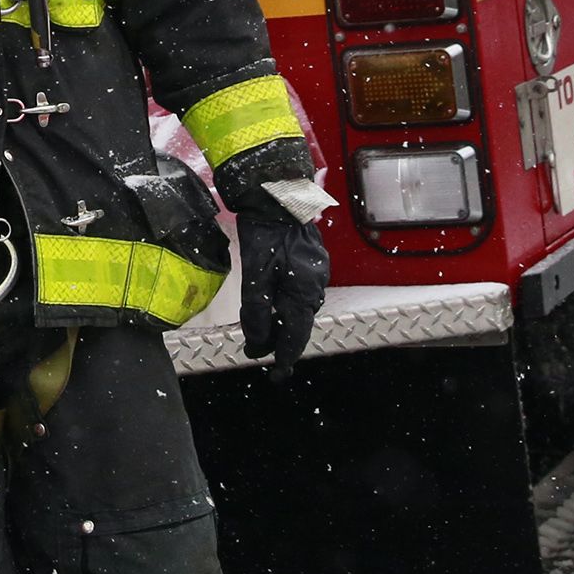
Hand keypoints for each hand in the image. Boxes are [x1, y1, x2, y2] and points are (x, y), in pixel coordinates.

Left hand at [235, 209, 327, 377]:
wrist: (279, 197)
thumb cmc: (266, 236)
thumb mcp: (256, 277)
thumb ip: (257, 313)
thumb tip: (258, 346)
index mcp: (304, 294)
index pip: (296, 338)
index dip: (285, 359)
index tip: (277, 375)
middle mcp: (317, 286)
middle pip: (299, 324)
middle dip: (281, 340)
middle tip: (260, 349)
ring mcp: (317, 272)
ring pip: (300, 307)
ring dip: (283, 321)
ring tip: (264, 329)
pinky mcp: (312, 261)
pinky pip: (301, 291)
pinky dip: (287, 302)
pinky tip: (274, 300)